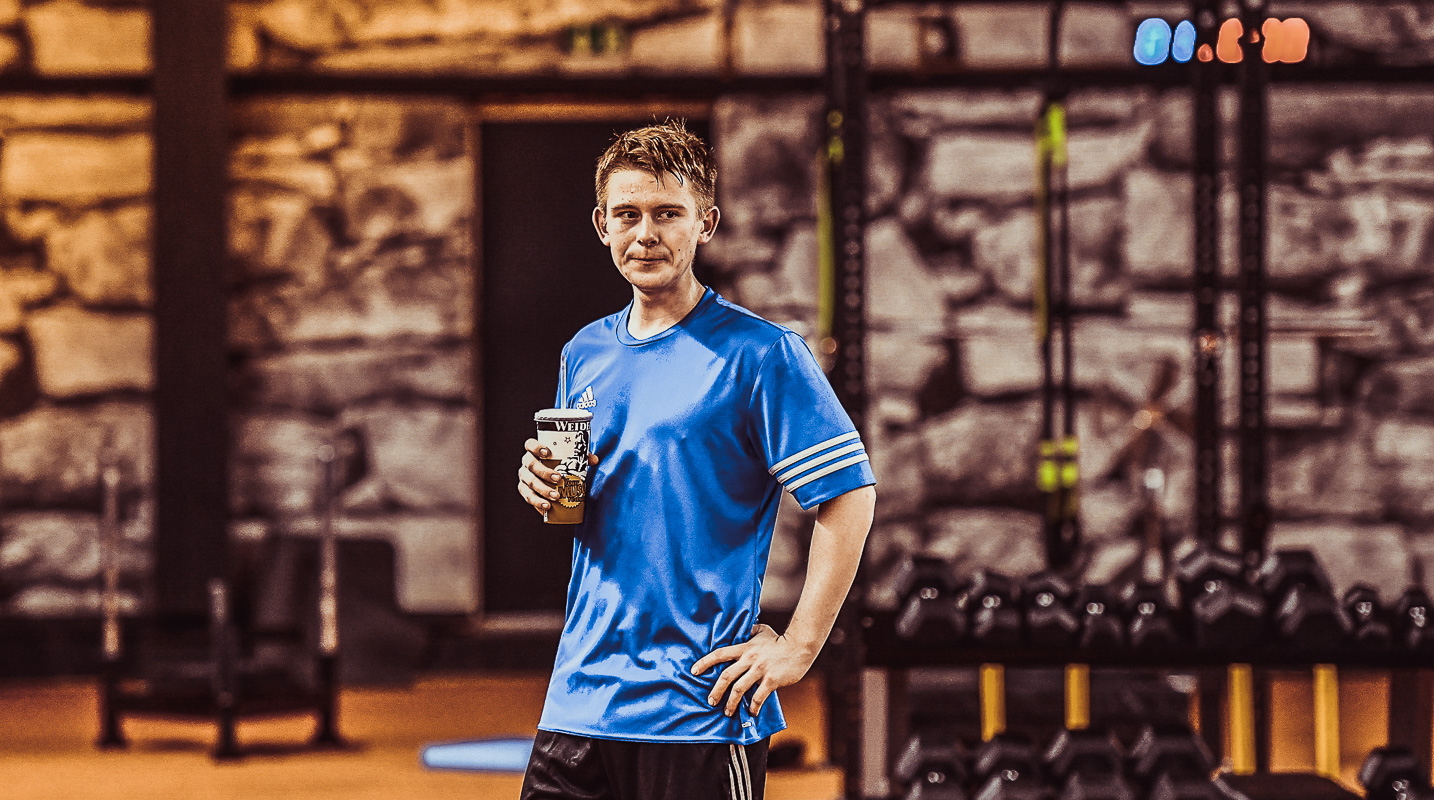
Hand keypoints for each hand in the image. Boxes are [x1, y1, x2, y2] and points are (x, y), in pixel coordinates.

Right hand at [517, 438, 598, 515]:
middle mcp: (527, 463)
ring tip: (555, 497)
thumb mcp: (569, 459)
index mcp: (534, 451)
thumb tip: (594, 459)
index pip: (530, 444)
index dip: (536, 447)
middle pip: (530, 465)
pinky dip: (537, 502)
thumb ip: (581, 457)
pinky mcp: (524, 490)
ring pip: (529, 482)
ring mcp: (524, 476)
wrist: (552, 479)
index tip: (547, 453)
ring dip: (542, 490)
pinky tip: (547, 506)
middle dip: (544, 472)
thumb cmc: (559, 465)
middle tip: (558, 479)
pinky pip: (528, 496)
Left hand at [691, 624, 816, 716]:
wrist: (800, 646)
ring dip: (731, 703)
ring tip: (727, 712)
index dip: (705, 662)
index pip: (720, 654)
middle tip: (710, 701)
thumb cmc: (781, 640)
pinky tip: (751, 713)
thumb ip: (750, 632)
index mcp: (745, 648)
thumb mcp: (762, 631)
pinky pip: (758, 697)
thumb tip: (742, 630)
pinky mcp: (771, 680)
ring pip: (739, 689)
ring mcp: (760, 670)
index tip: (694, 671)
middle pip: (726, 676)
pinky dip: (753, 707)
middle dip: (716, 691)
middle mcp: (750, 659)